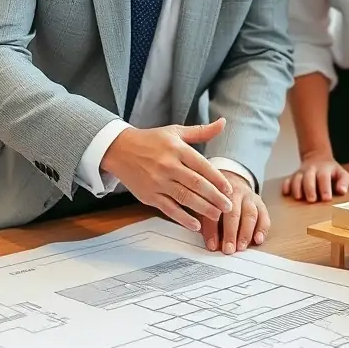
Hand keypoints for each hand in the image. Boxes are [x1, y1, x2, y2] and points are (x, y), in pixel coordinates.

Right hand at [101, 119, 233, 230]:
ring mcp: (157, 181)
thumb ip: (201, 131)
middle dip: (214, 197)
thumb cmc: (150, 140)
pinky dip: (183, 218)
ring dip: (203, 208)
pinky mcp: (149, 195)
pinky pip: (168, 209)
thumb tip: (223, 123)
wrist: (119, 149)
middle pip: (196, 184)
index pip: (202, 165)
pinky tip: (195, 225)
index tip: (229, 189)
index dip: (217, 179)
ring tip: (217, 216)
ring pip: (184, 197)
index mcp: (177, 149)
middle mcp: (168, 165)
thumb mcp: (175, 132)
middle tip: (228, 207)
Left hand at [201, 171, 270, 254]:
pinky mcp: (260, 203)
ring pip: (250, 214)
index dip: (212, 230)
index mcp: (217, 192)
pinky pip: (264, 216)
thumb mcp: (205, 203)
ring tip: (241, 247)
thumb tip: (204, 240)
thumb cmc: (215, 199)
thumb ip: (203, 219)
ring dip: (245, 233)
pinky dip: (262, 230)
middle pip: (233, 213)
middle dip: (230, 233)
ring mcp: (249, 197)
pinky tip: (258, 240)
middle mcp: (235, 192)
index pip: (214, 212)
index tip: (212, 246)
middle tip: (228, 249)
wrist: (231, 183)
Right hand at [281, 151, 348, 202]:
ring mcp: (301, 172)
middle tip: (312, 200)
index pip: (324, 177)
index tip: (326, 198)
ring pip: (296, 178)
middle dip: (309, 188)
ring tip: (298, 197)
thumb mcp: (342, 174)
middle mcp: (311, 170)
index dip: (325, 188)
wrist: (317, 158)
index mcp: (324, 169)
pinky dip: (286, 186)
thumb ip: (344, 182)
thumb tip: (342, 190)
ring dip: (296, 188)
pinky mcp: (293, 176)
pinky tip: (286, 193)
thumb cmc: (331, 171)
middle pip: (308, 177)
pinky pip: (287, 180)